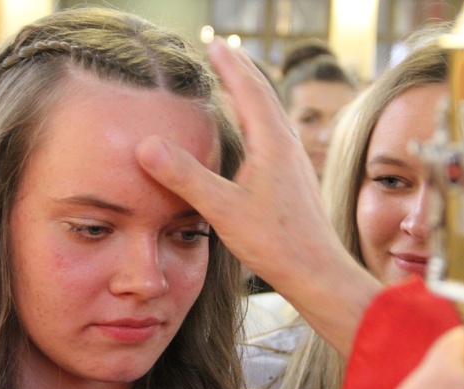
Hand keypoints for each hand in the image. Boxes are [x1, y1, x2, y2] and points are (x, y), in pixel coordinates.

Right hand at [136, 38, 379, 355]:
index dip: (228, 65)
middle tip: (224, 50)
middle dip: (242, 69)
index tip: (212, 43)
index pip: (248, 90)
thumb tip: (146, 146)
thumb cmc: (275, 242)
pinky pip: (275, 132)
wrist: (316, 271)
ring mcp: (294, 161)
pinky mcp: (294, 177)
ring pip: (272, 113)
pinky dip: (259, 117)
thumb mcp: (223, 209)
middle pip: (264, 94)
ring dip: (253, 91)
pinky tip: (254, 133)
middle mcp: (287, 144)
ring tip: (238, 80)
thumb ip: (185, 177)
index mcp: (272, 143)